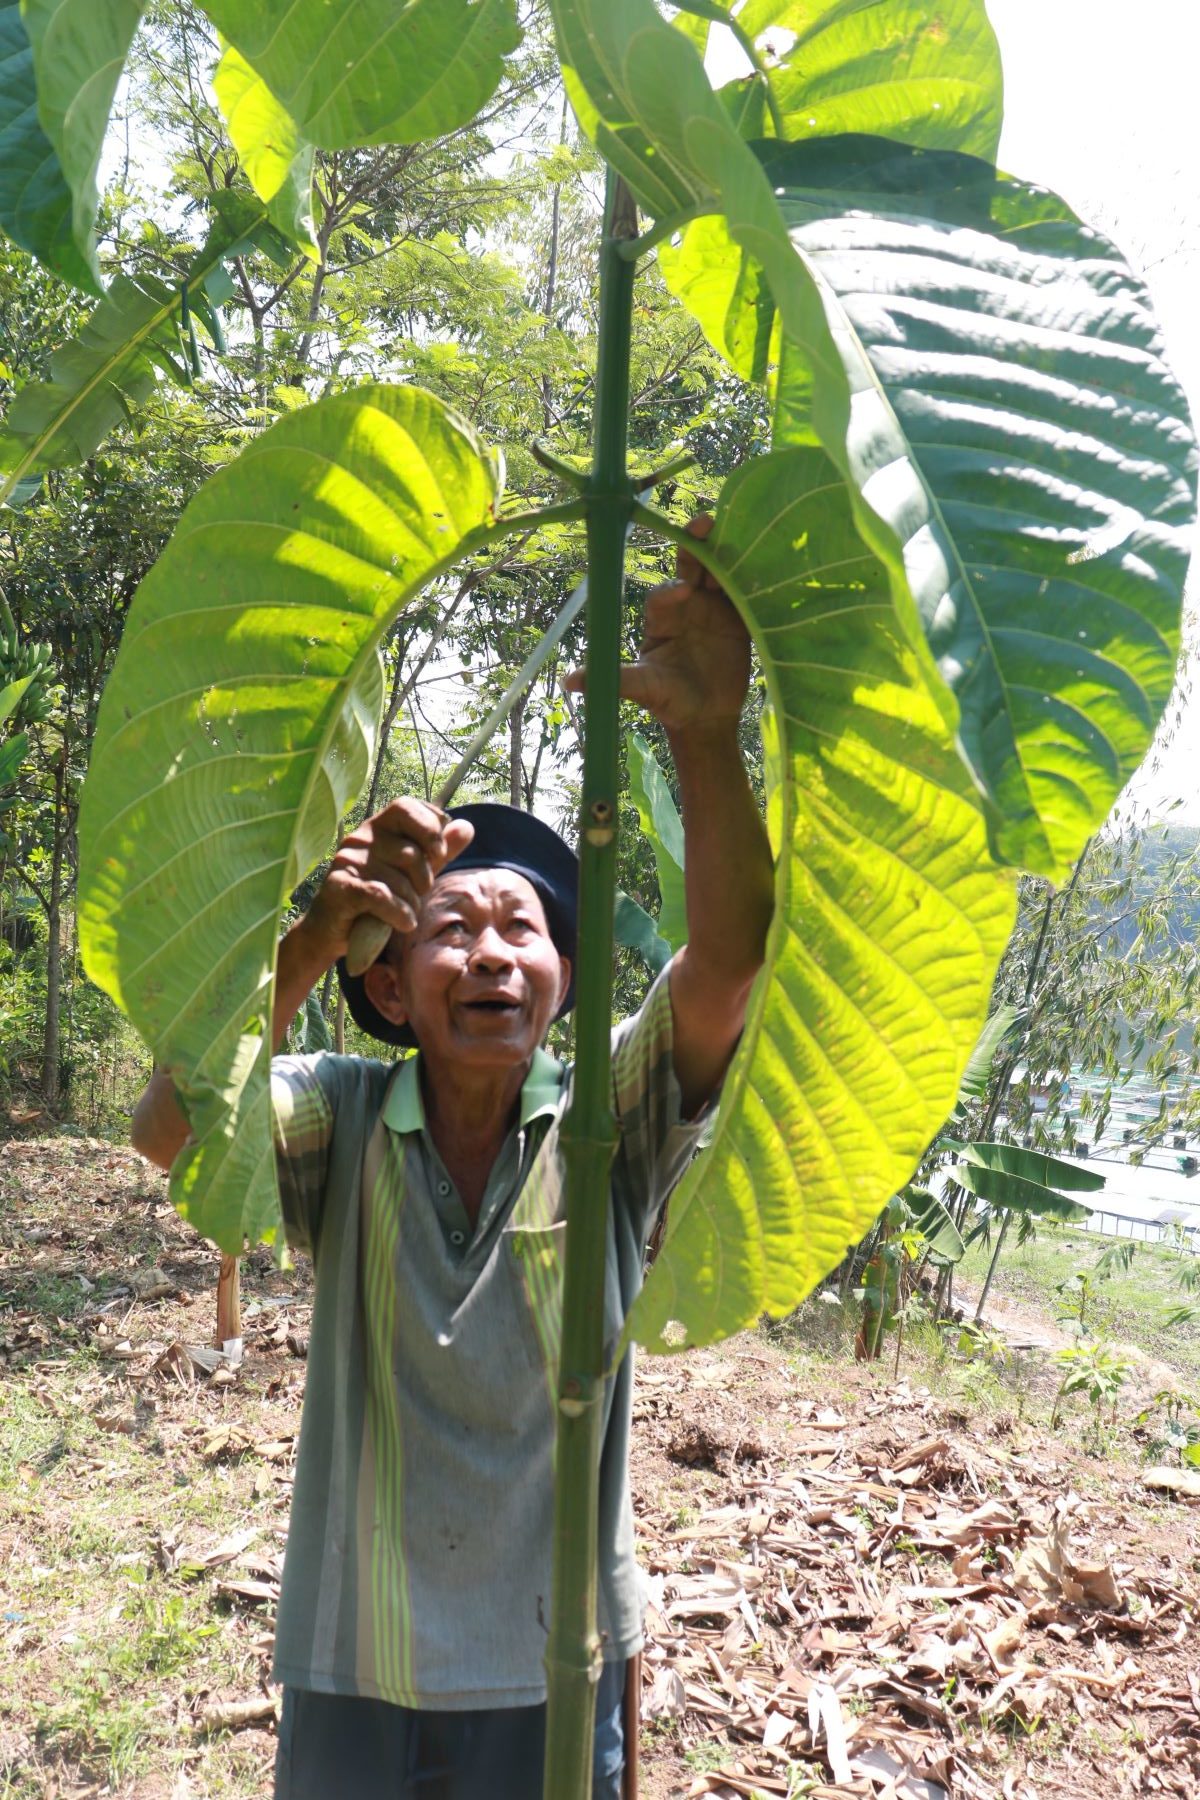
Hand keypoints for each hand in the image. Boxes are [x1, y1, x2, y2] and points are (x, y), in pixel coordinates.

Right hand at [298, 798, 474, 964]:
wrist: (330, 931)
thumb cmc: (376, 901)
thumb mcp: (413, 874)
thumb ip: (438, 851)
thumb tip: (467, 827)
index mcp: (378, 827)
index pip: (406, 806)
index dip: (430, 827)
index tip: (439, 852)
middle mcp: (360, 838)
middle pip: (411, 851)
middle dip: (424, 880)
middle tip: (417, 895)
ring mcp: (348, 861)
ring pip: (399, 880)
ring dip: (411, 904)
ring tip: (404, 914)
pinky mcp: (341, 887)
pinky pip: (383, 897)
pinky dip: (400, 914)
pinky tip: (403, 922)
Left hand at [564, 516, 749, 734]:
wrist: (705, 717)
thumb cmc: (669, 701)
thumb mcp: (646, 690)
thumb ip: (617, 680)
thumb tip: (571, 682)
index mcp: (661, 619)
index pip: (662, 594)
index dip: (671, 589)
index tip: (684, 591)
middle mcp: (685, 606)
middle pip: (689, 568)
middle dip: (694, 545)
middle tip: (705, 523)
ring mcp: (713, 608)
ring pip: (718, 573)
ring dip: (726, 552)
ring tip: (740, 530)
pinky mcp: (738, 618)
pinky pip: (744, 592)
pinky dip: (752, 576)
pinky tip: (765, 558)